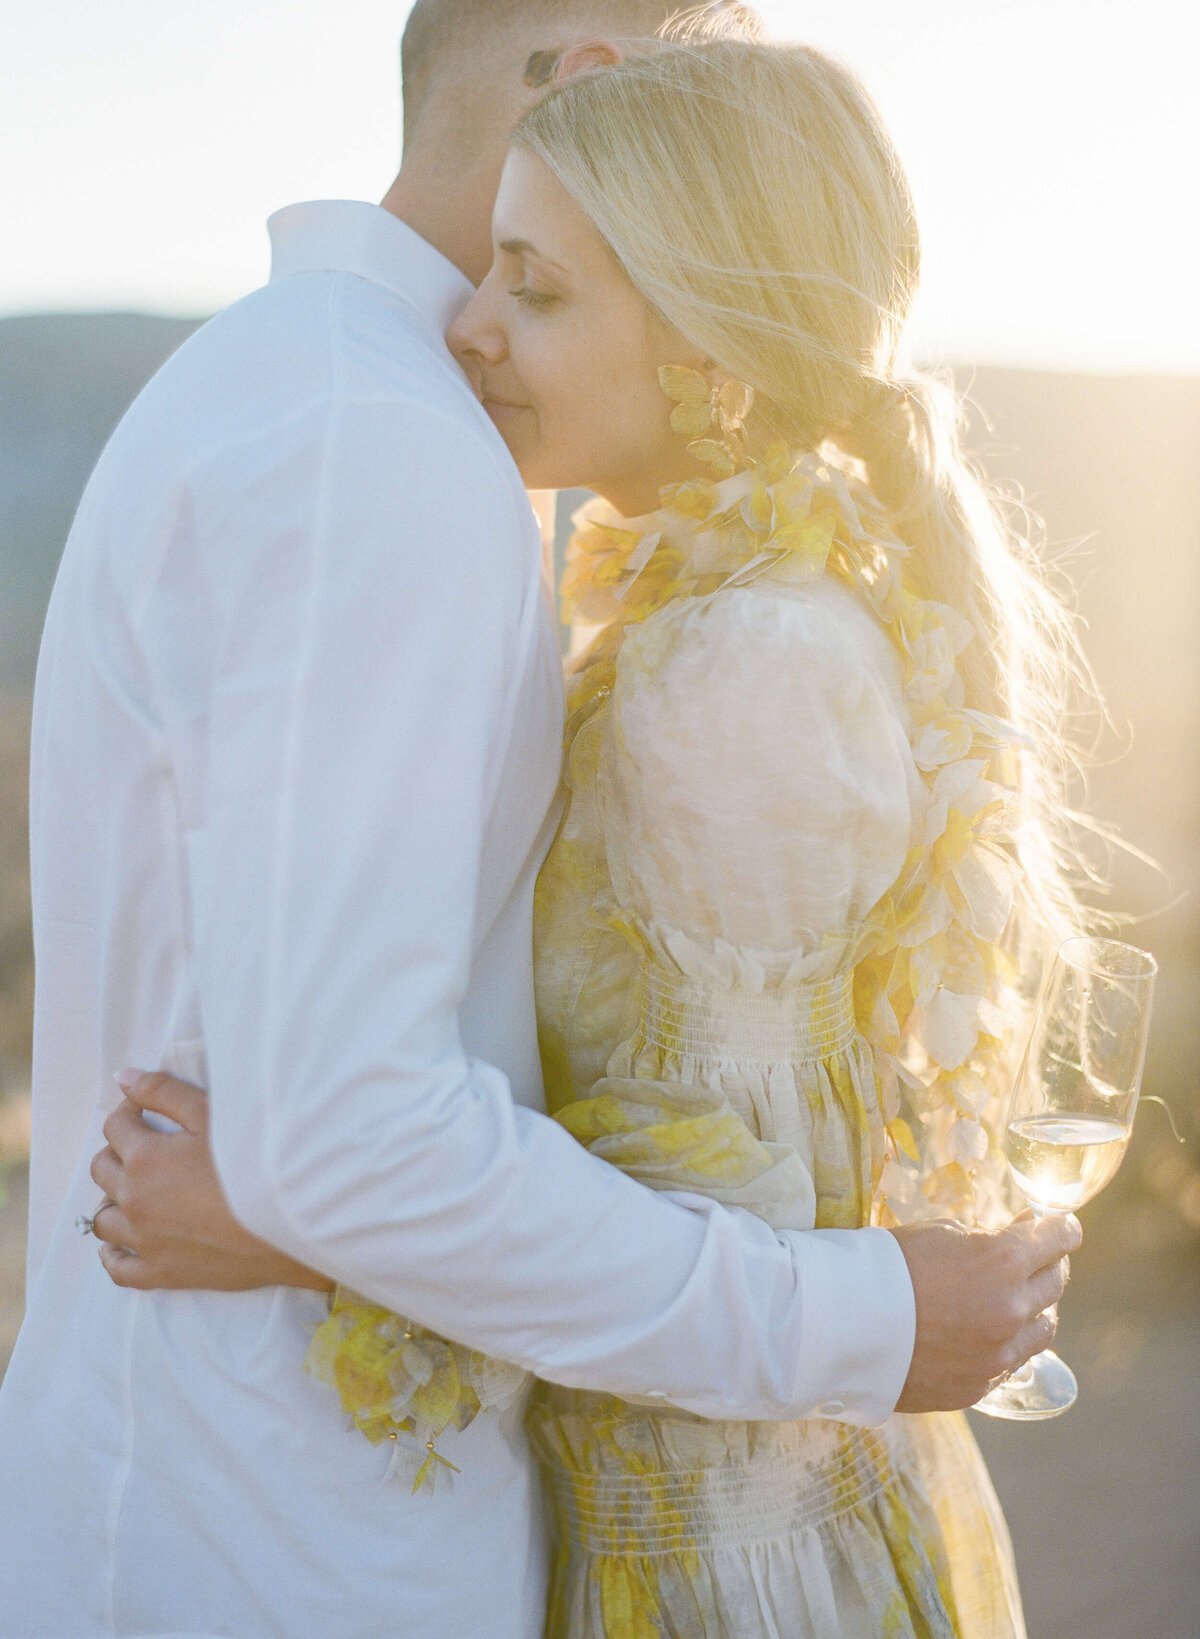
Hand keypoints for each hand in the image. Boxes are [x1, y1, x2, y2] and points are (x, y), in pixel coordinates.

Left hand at [89, 1071, 332, 1293]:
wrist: (290, 1223)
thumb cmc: (254, 1163)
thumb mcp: (211, 1115)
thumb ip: (163, 1092)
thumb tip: (123, 1078)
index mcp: (144, 1159)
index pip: (114, 1127)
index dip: (129, 1113)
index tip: (147, 1113)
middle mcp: (134, 1201)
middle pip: (102, 1170)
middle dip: (119, 1152)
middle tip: (148, 1147)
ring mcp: (144, 1241)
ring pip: (102, 1220)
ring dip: (113, 1200)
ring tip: (137, 1191)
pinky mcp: (161, 1273)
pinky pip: (118, 1269)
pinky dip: (113, 1254)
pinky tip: (121, 1244)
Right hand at [890, 1212, 1080, 1412]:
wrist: (845, 1325)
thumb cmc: (887, 1265)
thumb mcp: (939, 1233)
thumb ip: (983, 1240)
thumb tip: (1012, 1242)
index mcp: (1004, 1261)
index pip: (1059, 1238)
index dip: (1061, 1228)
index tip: (1061, 1226)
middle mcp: (1013, 1310)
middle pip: (1056, 1282)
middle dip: (1047, 1264)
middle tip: (1033, 1257)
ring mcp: (999, 1354)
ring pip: (1044, 1328)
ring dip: (1035, 1308)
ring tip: (1013, 1299)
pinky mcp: (981, 1386)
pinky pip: (1011, 1361)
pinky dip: (1006, 1343)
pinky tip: (985, 1332)